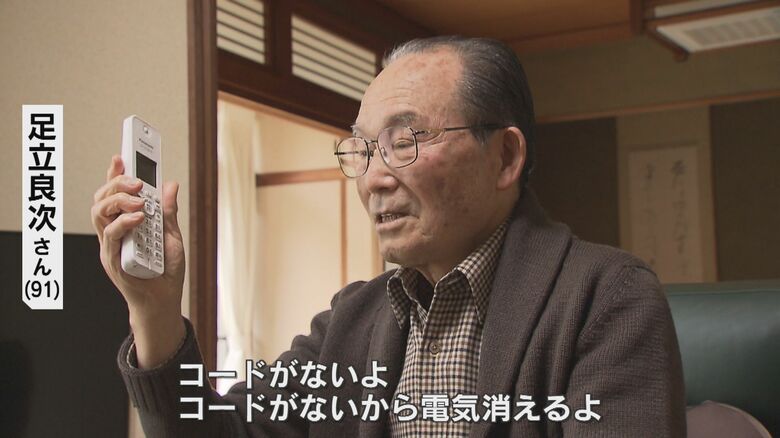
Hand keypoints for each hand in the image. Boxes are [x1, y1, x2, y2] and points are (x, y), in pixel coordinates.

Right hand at [91, 155, 185, 366]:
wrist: (165, 301)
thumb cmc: (165, 272)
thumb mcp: (172, 236)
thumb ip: (168, 212)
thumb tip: (170, 185)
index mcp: (126, 224)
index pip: (114, 194)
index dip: (114, 174)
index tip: (122, 155)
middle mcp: (114, 233)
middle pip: (102, 200)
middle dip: (116, 183)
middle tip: (138, 180)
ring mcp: (111, 247)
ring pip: (100, 214)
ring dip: (118, 201)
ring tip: (139, 199)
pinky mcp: (113, 261)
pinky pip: (111, 238)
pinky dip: (124, 224)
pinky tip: (139, 218)